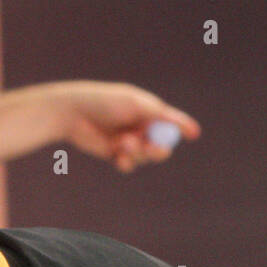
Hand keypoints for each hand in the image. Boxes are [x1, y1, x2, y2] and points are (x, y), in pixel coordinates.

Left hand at [58, 81, 199, 171]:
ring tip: (123, 142)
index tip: (193, 135)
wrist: (73, 113)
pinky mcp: (114, 153)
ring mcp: (128, 141)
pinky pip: (129, 164)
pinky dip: (126, 162)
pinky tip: (119, 157)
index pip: (171, 123)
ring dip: (137, 152)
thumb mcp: (137, 105)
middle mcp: (140, 127)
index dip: (182, 129)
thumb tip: (191, 129)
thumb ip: (163, 117)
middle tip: (150, 148)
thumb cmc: (105, 103)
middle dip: (157, 149)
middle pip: (161, 145)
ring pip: (144, 157)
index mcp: (148, 111)